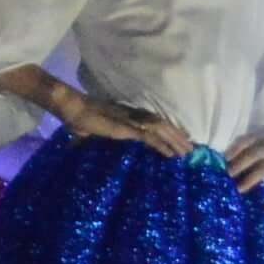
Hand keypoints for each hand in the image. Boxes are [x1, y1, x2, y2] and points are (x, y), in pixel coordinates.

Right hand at [47, 84, 193, 158]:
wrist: (72, 109)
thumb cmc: (79, 119)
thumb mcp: (93, 130)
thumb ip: (100, 136)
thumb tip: (95, 143)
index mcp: (128, 114)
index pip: (154, 121)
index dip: (168, 130)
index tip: (179, 140)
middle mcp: (134, 115)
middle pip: (163, 125)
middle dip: (178, 137)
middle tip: (191, 150)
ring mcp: (132, 121)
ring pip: (162, 130)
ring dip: (176, 141)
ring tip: (187, 152)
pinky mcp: (128, 129)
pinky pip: (151, 138)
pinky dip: (163, 146)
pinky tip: (172, 154)